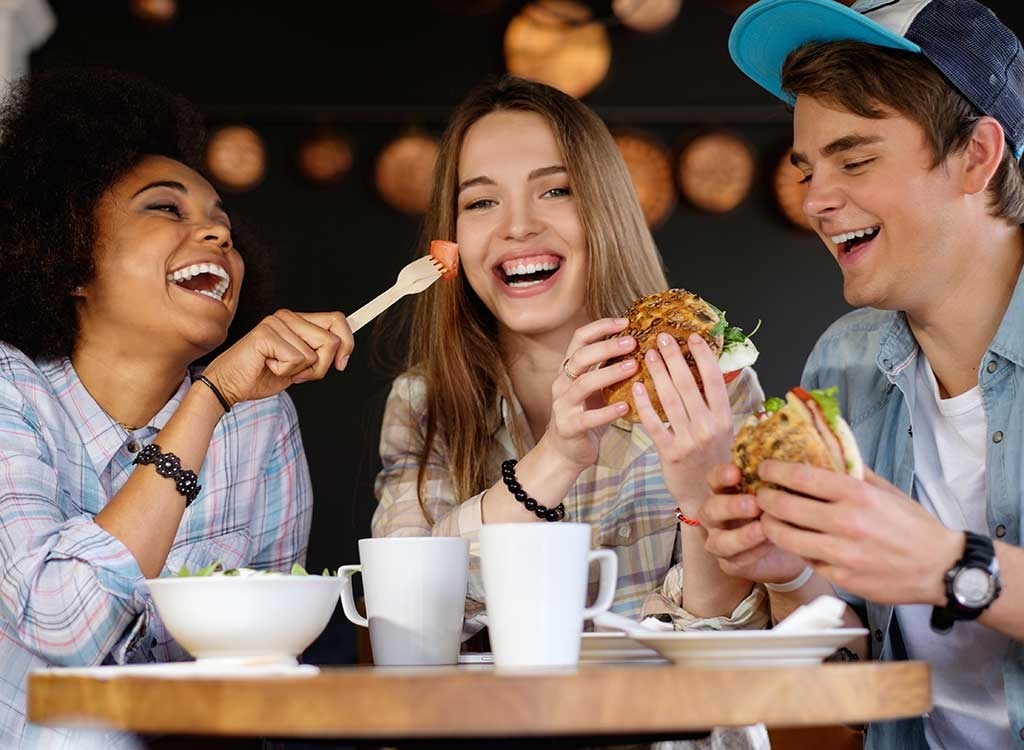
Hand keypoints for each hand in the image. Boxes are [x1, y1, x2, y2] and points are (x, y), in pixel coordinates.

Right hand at [202, 310, 353, 406]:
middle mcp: (287, 316)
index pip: (336, 320)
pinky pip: (296, 359)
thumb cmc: (261, 375)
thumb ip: (319, 354)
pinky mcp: (266, 334)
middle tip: (301, 374)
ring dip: (301, 371)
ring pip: (315, 354)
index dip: (348, 342)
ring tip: (279, 368)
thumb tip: (343, 352)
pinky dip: (285, 372)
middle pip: (332, 340)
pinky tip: (268, 366)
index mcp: (297, 320)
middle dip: (322, 366)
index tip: (343, 363)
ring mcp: (276, 323)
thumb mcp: (300, 366)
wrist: (229, 386)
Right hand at [542, 318, 637, 471]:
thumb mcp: (596, 388)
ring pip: (584, 384)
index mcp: (569, 370)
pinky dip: (608, 412)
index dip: (600, 327)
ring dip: (610, 373)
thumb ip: (608, 368)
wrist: (566, 452)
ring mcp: (563, 405)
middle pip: (580, 357)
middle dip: (607, 346)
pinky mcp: (569, 427)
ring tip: (634, 367)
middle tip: (633, 342)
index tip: (625, 322)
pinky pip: (588, 418)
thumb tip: (639, 345)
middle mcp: (562, 383)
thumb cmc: (586, 415)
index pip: (579, 338)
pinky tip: (626, 407)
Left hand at [632, 333, 731, 514]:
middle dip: (675, 358)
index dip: (704, 356)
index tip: (693, 337)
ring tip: (648, 354)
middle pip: (689, 384)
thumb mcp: (723, 432)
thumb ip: (715, 405)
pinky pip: (655, 423)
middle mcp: (709, 426)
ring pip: (670, 399)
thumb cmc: (713, 461)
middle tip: (662, 336)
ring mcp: (689, 440)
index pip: (715, 380)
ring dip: (659, 374)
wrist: (706, 499)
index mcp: (724, 418)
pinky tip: (636, 387)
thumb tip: (709, 371)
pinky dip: (644, 404)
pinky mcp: (670, 452)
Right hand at [699, 463, 807, 583]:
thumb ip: (781, 477)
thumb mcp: (782, 491)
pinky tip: (770, 545)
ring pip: (718, 541)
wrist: (791, 544)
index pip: (713, 479)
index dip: (721, 475)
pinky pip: (734, 560)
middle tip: (754, 503)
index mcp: (724, 492)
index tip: (736, 472)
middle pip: (710, 509)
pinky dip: (752, 553)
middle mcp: (716, 516)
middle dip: (730, 506)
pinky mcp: (729, 563)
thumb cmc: (783, 509)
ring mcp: (719, 540)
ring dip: (740, 535)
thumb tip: (798, 459)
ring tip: (763, 529)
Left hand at [755, 461, 963, 605]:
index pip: (801, 477)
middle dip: (765, 498)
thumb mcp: (887, 490)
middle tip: (760, 495)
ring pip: (786, 537)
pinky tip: (795, 540)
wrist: (940, 568)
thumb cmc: (914, 526)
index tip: (764, 468)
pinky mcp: (841, 577)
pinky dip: (796, 548)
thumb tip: (828, 452)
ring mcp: (841, 553)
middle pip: (785, 506)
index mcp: (857, 495)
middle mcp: (846, 522)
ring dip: (770, 525)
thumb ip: (855, 472)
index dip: (775, 470)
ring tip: (768, 518)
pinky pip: (805, 559)